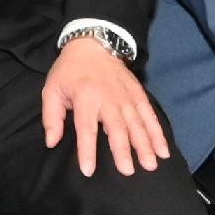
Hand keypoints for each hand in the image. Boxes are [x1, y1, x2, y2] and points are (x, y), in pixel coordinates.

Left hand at [41, 36, 167, 176]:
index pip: (86, 128)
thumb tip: (51, 142)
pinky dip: (157, 132)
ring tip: (150, 164)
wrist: (94, 43)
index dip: (87, 150)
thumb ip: (51, 117)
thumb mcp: (52, 90)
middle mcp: (108, 98)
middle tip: (128, 171)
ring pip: (137, 123)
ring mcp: (126, 96)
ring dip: (145, 145)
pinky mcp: (138, 94)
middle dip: (123, 150)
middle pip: (117, 127)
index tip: (88, 170)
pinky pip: (149, 115)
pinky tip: (163, 150)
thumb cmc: (69, 71)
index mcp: (85, 98)